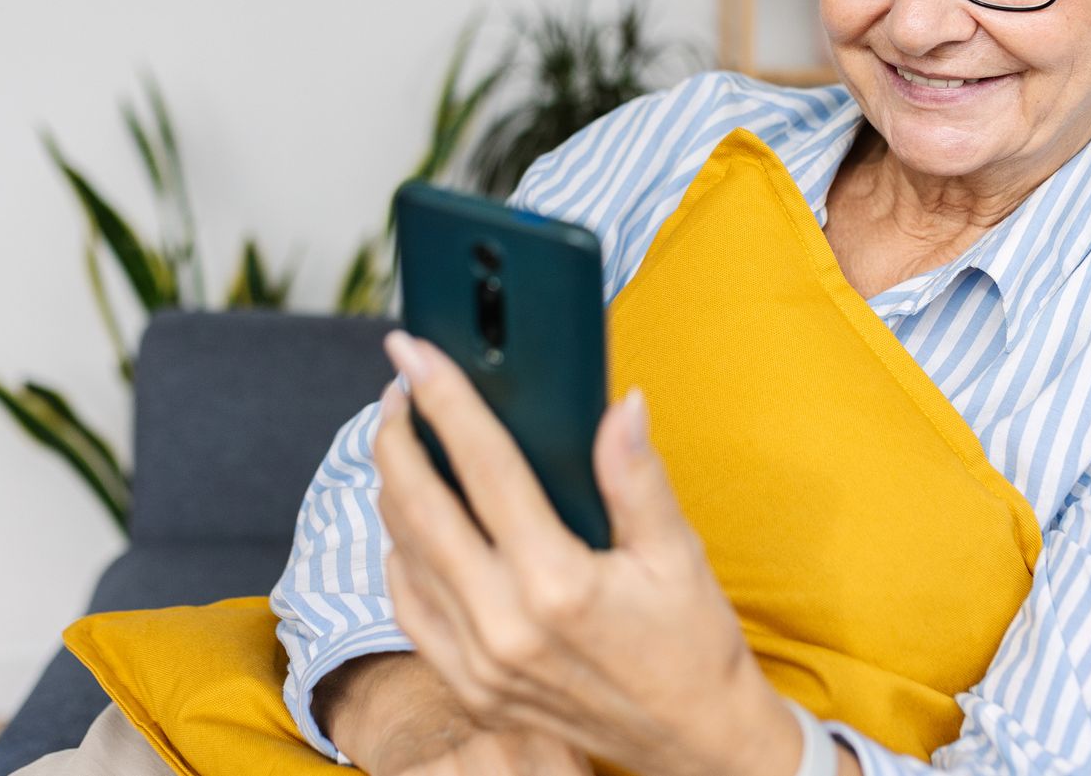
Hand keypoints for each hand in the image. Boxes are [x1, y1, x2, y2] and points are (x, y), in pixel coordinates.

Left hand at [371, 331, 804, 775]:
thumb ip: (637, 477)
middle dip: (397, 438)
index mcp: (557, 584)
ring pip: (404, 557)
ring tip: (404, 444)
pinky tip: (412, 526)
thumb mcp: (678, 554)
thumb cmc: (693, 645)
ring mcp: (480, 664)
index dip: (444, 401)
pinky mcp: (471, 689)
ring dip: (394, 491)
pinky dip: (400, 558)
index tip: (413, 353)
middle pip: (419, 508)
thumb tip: (621, 404)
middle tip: (397, 391)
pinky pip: (410, 611)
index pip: (484, 468)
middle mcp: (504, 626)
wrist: (695, 741)